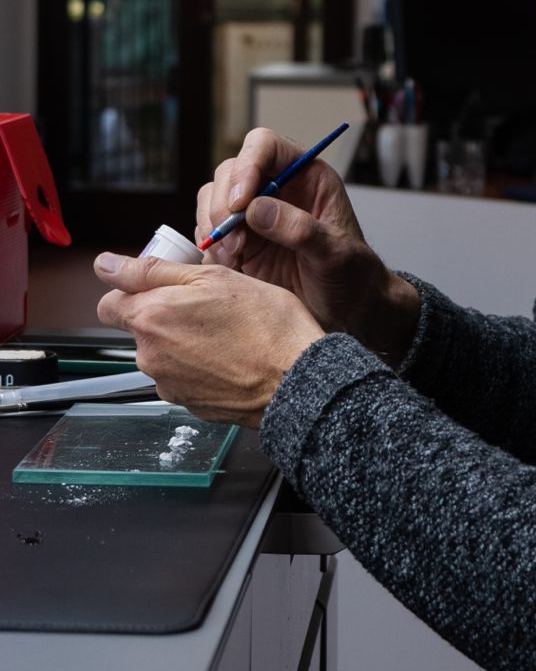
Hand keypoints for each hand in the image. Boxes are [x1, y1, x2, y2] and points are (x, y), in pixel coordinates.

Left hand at [94, 253, 324, 427]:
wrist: (295, 381)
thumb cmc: (265, 325)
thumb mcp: (213, 278)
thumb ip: (151, 271)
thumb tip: (105, 265)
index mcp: (150, 317)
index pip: (109, 303)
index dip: (133, 292)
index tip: (164, 289)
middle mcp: (150, 355)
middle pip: (141, 330)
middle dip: (165, 317)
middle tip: (209, 307)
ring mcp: (168, 384)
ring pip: (164, 355)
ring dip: (185, 344)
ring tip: (227, 335)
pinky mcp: (190, 405)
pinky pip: (185, 378)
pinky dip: (202, 369)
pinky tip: (231, 359)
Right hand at [197, 128, 419, 367]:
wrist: (348, 313)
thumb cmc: (354, 277)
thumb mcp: (336, 253)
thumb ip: (301, 229)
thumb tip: (257, 209)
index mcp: (306, 176)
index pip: (265, 146)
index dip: (247, 165)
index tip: (240, 202)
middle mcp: (276, 188)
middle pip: (230, 172)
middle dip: (223, 203)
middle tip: (233, 238)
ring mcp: (255, 214)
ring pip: (213, 199)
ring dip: (214, 226)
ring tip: (234, 257)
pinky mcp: (240, 241)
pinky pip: (210, 232)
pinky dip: (211, 247)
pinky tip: (231, 266)